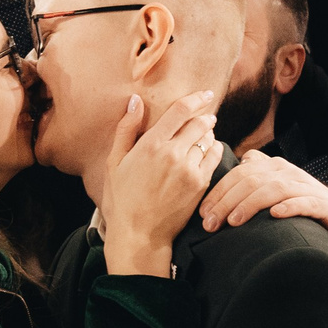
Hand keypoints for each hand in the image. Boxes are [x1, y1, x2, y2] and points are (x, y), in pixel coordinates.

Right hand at [98, 89, 223, 275]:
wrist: (139, 234)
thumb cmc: (121, 199)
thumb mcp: (114, 162)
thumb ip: (126, 129)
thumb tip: (135, 101)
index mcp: (151, 144)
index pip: (181, 111)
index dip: (196, 98)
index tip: (205, 93)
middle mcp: (174, 154)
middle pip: (199, 123)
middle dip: (204, 116)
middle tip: (206, 115)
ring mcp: (190, 170)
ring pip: (208, 140)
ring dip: (208, 133)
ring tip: (205, 133)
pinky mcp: (200, 185)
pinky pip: (214, 158)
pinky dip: (214, 150)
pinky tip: (209, 150)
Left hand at [198, 151, 327, 247]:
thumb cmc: (297, 205)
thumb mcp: (272, 190)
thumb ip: (251, 180)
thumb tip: (222, 180)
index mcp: (272, 166)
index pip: (239, 173)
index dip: (218, 192)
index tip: (202, 213)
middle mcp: (287, 172)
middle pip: (251, 180)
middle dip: (227, 201)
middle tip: (210, 224)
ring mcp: (305, 186)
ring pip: (273, 189)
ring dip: (250, 204)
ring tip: (234, 222)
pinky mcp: (321, 204)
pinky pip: (304, 202)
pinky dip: (289, 207)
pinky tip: (275, 215)